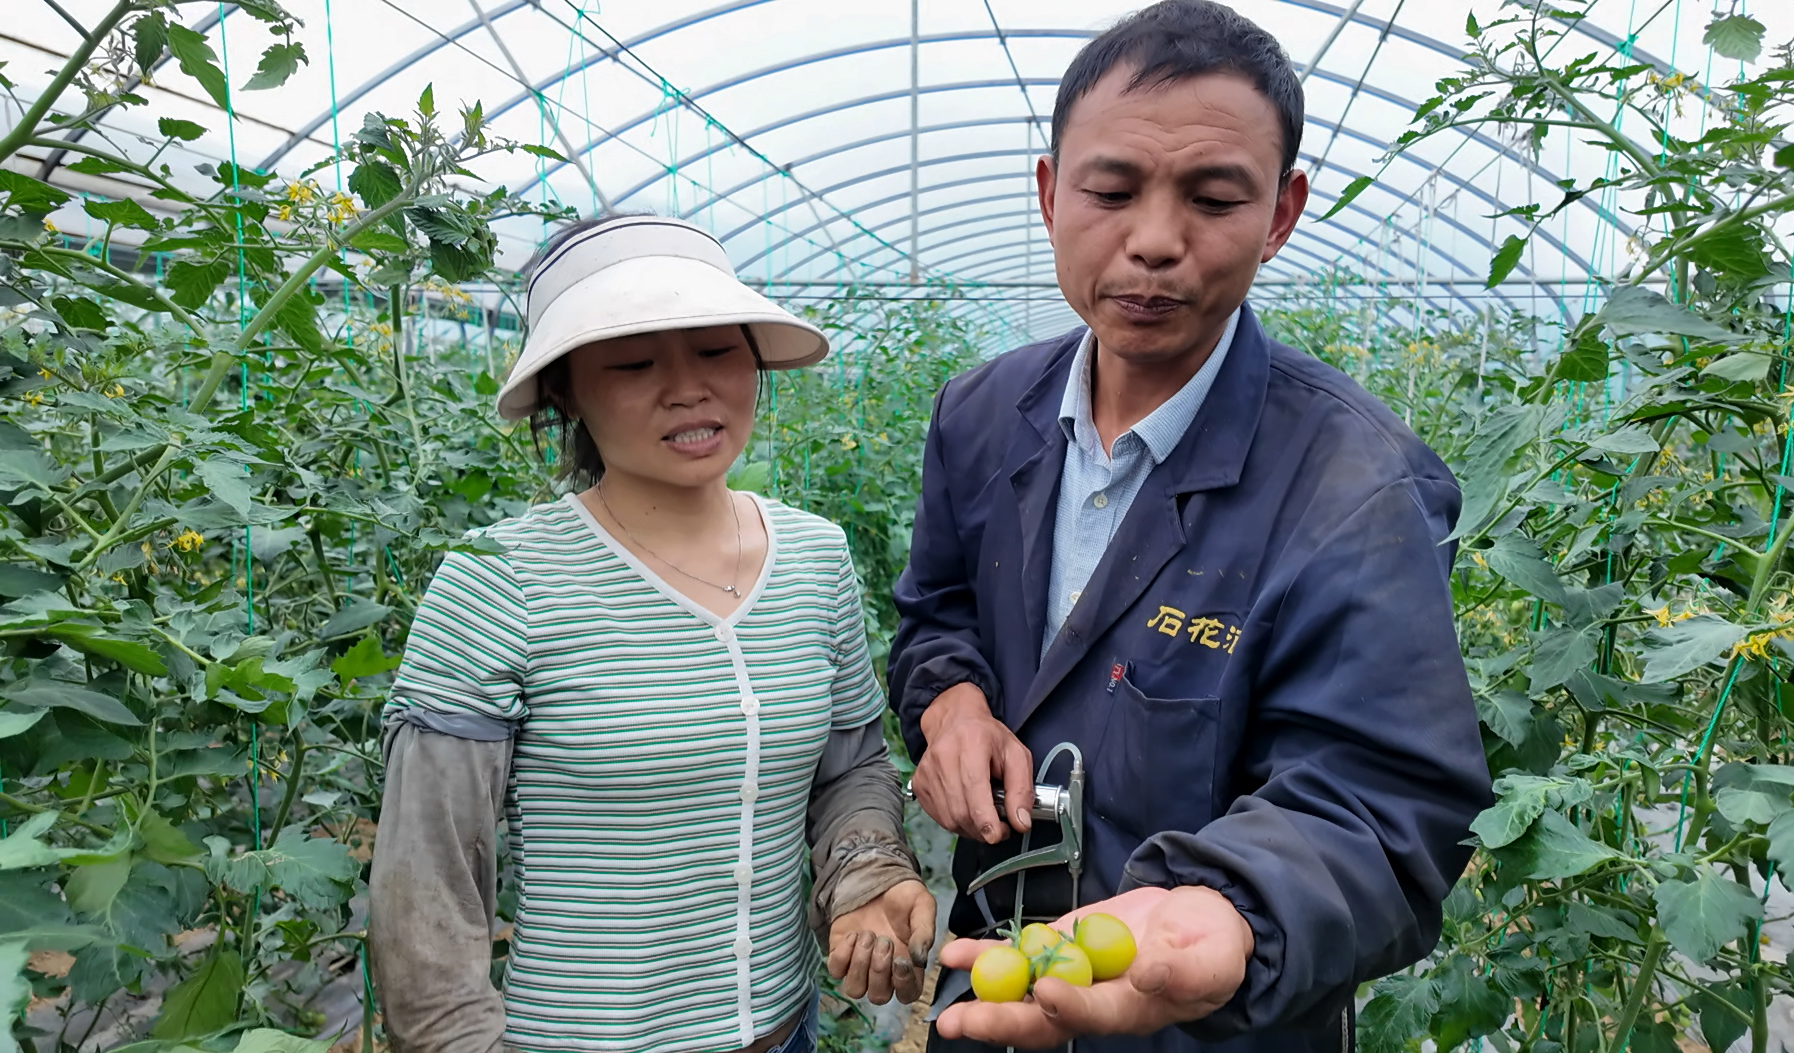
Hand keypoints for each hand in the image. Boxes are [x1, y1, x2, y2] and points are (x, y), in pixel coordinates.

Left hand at [827, 879, 937, 1004]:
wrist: (878, 876)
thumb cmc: (904, 896)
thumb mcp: (922, 907)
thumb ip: (925, 933)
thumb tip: (919, 960)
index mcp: (908, 967)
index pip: (908, 994)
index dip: (904, 984)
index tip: (900, 960)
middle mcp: (884, 973)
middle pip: (878, 996)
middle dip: (879, 970)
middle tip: (884, 940)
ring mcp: (860, 966)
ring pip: (855, 989)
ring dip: (860, 965)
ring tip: (868, 935)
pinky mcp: (840, 955)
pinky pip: (835, 970)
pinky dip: (843, 954)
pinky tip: (854, 934)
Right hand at [913, 682, 1033, 843]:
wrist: (955, 721)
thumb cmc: (987, 736)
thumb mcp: (1016, 755)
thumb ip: (1022, 789)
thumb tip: (1020, 822)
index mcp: (971, 744)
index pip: (974, 790)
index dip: (986, 821)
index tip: (998, 834)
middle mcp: (943, 757)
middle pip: (961, 811)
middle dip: (983, 829)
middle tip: (999, 827)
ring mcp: (927, 772)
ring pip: (949, 819)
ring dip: (971, 828)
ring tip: (985, 816)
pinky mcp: (920, 784)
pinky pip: (939, 817)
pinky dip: (957, 822)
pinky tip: (968, 809)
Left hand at [934, 886, 1253, 1047]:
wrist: (1201, 919)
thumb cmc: (1212, 946)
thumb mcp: (1212, 957)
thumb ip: (1183, 970)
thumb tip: (1149, 976)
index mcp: (1131, 1010)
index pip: (1093, 1015)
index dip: (1068, 1007)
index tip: (1044, 991)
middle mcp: (1093, 1001)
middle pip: (1041, 1020)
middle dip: (999, 1020)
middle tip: (959, 1021)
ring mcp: (1072, 973)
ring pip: (1020, 990)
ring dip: (982, 992)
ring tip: (945, 996)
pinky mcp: (1061, 946)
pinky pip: (1020, 955)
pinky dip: (987, 955)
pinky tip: (955, 953)